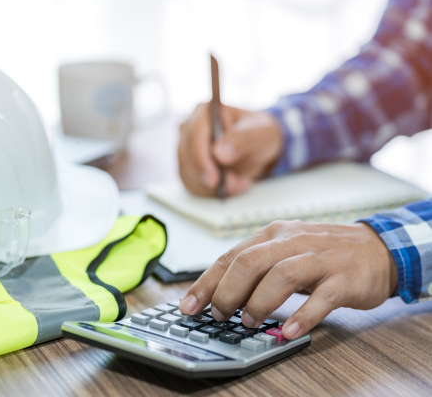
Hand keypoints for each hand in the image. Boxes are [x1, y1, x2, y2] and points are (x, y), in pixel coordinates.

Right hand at [178, 103, 282, 196]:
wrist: (258, 148)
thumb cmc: (258, 134)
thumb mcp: (259, 134)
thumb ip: (241, 140)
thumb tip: (220, 153)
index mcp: (204, 112)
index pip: (194, 137)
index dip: (201, 160)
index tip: (214, 180)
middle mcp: (189, 129)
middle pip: (187, 159)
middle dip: (211, 177)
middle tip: (237, 183)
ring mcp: (186, 149)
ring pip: (189, 175)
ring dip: (213, 186)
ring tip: (239, 181)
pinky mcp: (188, 167)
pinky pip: (192, 184)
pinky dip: (211, 191)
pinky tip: (230, 185)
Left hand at [179, 220, 397, 338]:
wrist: (377, 248)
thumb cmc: (322, 252)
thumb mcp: (284, 251)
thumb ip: (256, 268)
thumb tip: (219, 295)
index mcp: (273, 234)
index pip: (230, 256)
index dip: (206, 282)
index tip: (189, 305)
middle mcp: (292, 241)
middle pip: (250, 262)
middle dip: (227, 291)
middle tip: (218, 315)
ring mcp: (319, 258)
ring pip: (281, 275)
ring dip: (259, 302)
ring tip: (248, 322)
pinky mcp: (344, 278)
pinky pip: (321, 298)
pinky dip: (303, 316)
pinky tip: (287, 332)